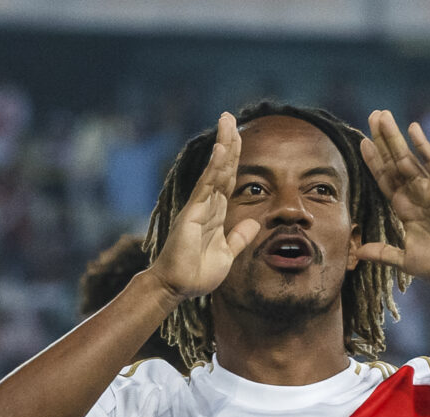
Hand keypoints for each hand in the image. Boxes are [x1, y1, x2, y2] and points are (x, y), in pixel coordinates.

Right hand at [149, 113, 259, 298]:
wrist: (177, 287)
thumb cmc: (197, 273)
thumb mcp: (227, 254)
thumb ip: (238, 237)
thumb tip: (253, 222)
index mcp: (215, 213)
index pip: (228, 179)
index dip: (234, 158)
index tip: (240, 136)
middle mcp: (206, 205)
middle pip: (221, 168)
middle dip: (228, 142)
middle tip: (231, 116)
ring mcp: (198, 206)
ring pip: (214, 170)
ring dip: (223, 145)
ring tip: (228, 121)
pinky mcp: (192, 212)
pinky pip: (206, 185)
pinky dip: (214, 166)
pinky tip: (222, 148)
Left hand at [357, 110, 429, 283]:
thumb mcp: (404, 260)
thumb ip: (383, 253)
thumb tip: (359, 252)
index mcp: (404, 209)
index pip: (384, 180)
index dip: (373, 162)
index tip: (362, 143)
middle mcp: (415, 195)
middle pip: (393, 162)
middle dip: (382, 140)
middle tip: (372, 115)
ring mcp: (429, 190)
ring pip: (408, 158)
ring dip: (394, 137)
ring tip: (382, 116)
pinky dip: (423, 145)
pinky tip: (413, 128)